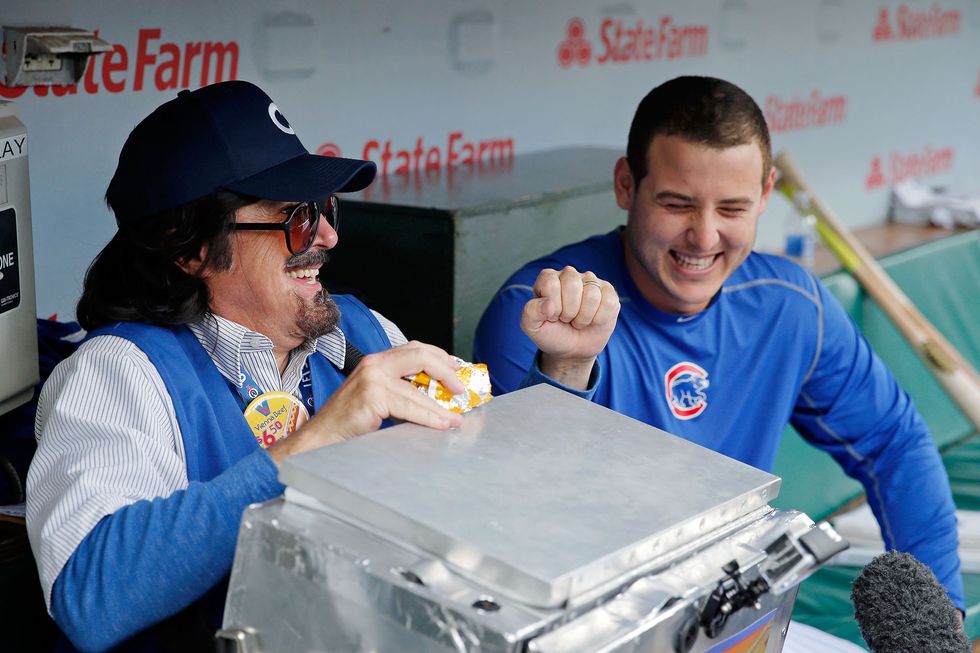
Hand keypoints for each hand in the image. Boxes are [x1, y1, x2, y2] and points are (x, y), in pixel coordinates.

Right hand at [267, 341, 464, 464]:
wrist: (322, 438)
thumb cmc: (349, 422)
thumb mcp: (377, 397)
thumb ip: (401, 389)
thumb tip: (436, 395)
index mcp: (377, 360)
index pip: (415, 349)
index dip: (440, 357)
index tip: (457, 370)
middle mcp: (375, 363)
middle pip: (421, 355)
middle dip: (447, 371)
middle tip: (461, 389)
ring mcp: (373, 378)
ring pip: (418, 388)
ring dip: (441, 404)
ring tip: (456, 415)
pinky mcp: (372, 396)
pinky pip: (410, 406)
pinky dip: (429, 416)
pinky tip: (441, 423)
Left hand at [520, 266, 619, 389]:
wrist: (572, 351)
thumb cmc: (552, 334)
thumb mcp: (532, 327)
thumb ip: (531, 312)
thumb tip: (548, 304)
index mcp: (548, 278)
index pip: (551, 284)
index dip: (553, 307)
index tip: (552, 317)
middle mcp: (569, 275)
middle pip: (572, 284)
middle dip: (569, 311)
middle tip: (566, 319)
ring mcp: (591, 282)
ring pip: (591, 295)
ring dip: (584, 317)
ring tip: (578, 320)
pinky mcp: (608, 292)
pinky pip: (608, 302)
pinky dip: (599, 318)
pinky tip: (593, 320)